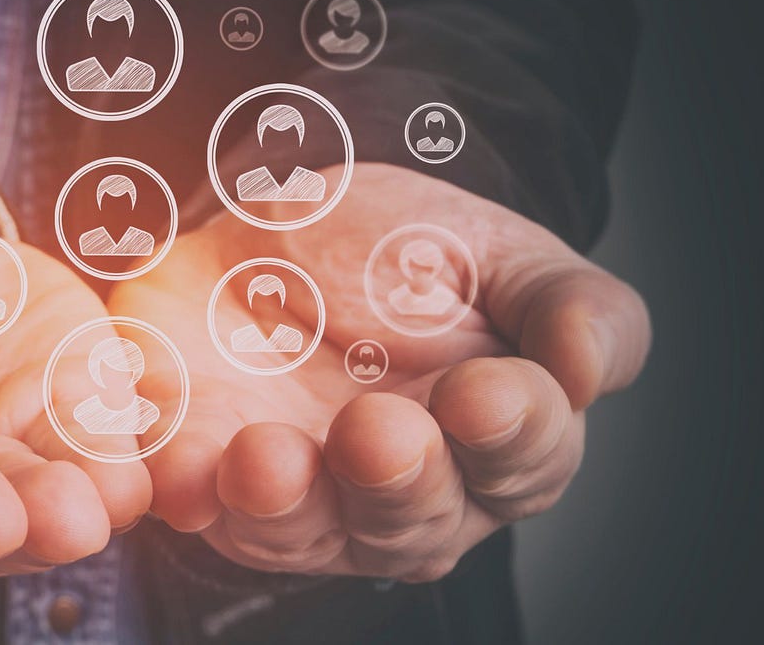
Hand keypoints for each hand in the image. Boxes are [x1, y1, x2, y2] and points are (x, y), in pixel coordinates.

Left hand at [108, 163, 649, 580]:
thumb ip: (564, 304)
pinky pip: (193, 502)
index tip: (488, 392)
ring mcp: (302, 496)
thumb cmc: (397, 252)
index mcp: (495, 434)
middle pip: (414, 517)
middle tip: (378, 431)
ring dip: (283, 504)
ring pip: (302, 530)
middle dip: (396, 480)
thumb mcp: (492, 251)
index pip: (523, 456)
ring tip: (266, 458)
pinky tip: (173, 476)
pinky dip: (183, 492)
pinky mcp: (207, 478)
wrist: (269, 232)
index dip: (510, 432)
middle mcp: (405, 489)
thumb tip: (590, 370)